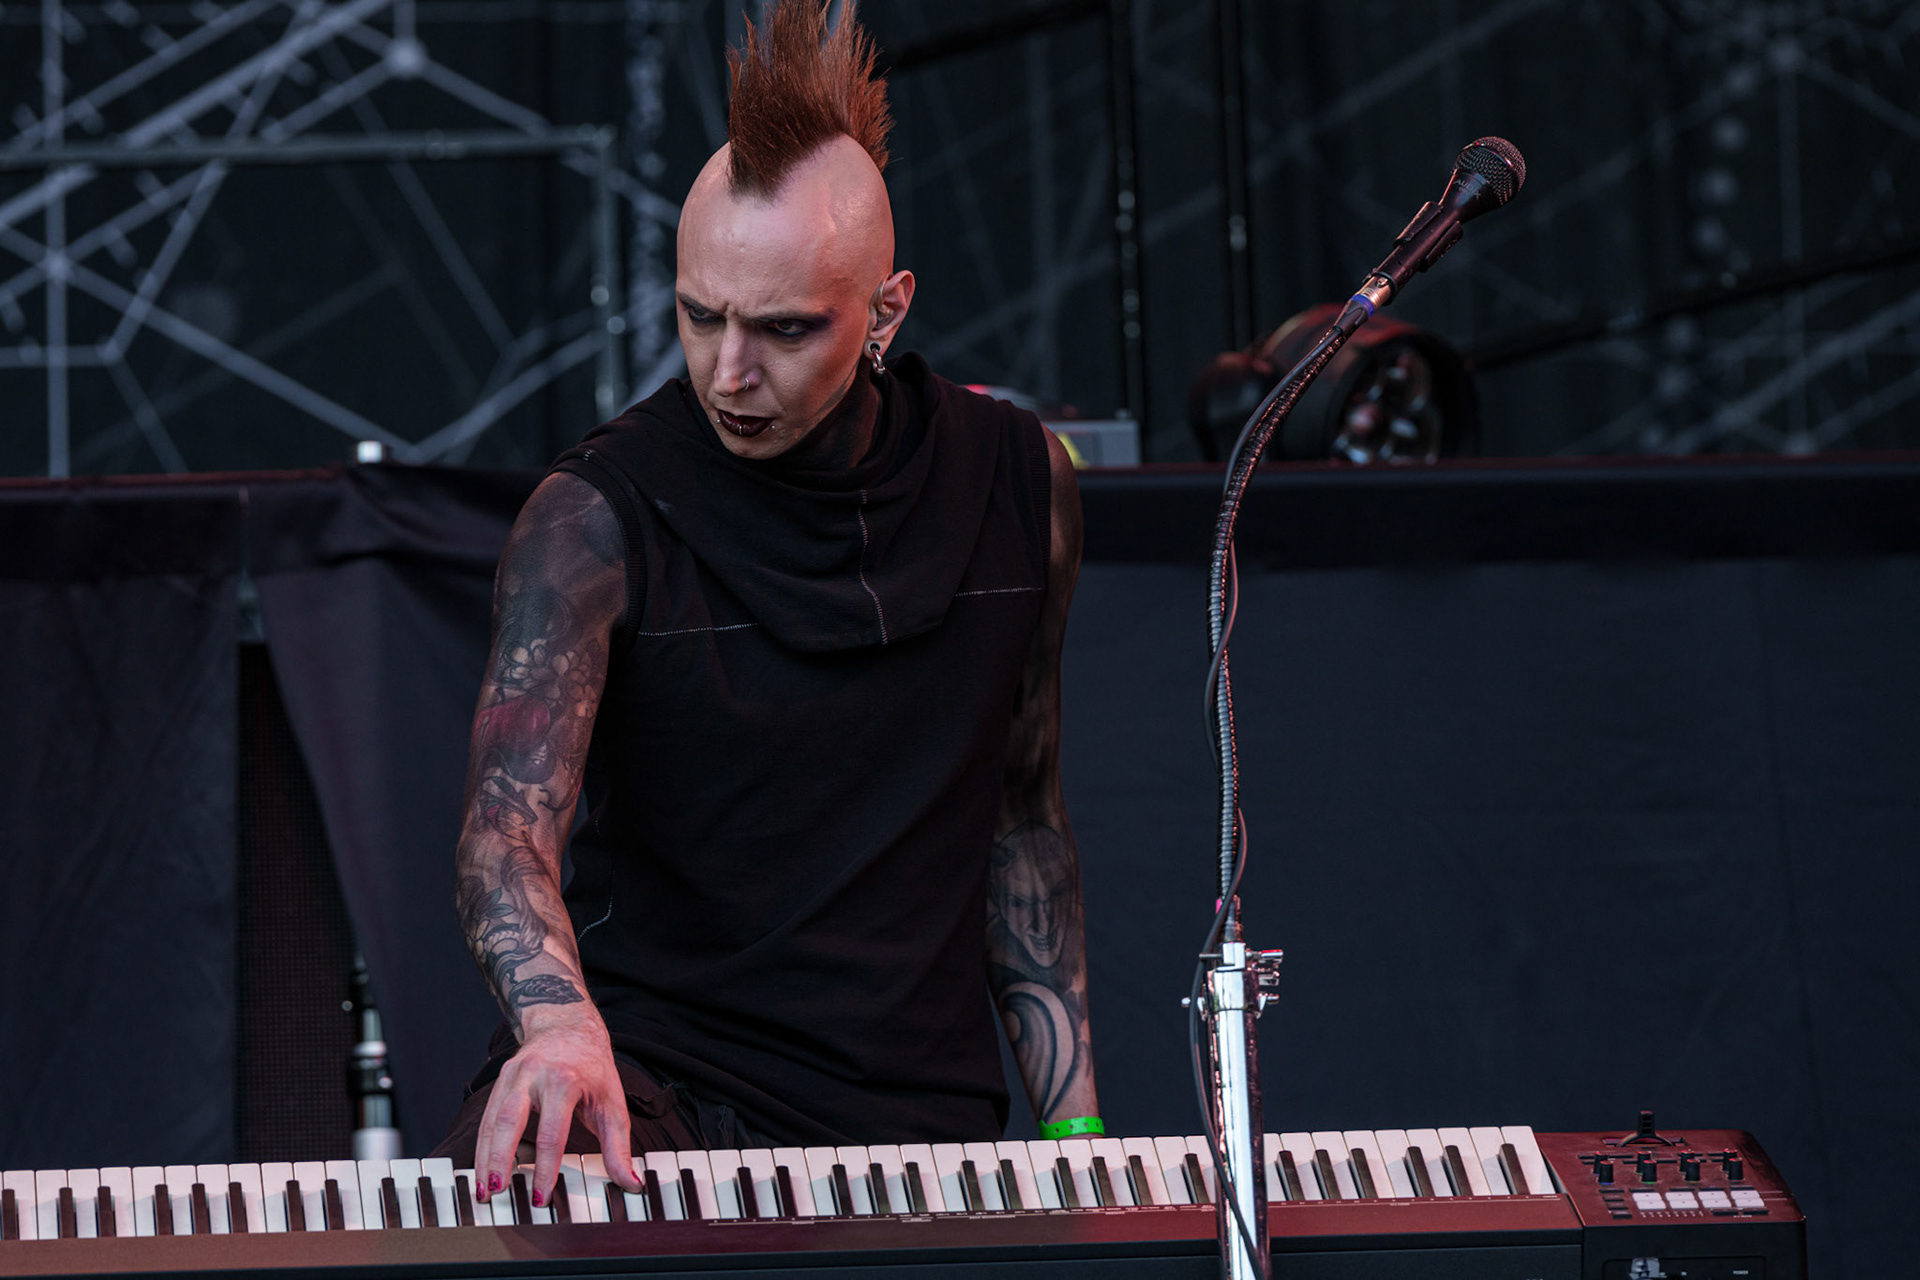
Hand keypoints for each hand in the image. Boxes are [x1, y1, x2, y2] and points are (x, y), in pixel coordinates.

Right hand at [472, 1016, 643, 1206]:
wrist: (568, 1024)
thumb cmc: (593, 1066)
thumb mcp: (612, 1103)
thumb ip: (619, 1147)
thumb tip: (631, 1183)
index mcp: (565, 1080)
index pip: (552, 1133)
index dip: (545, 1169)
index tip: (541, 1198)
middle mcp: (535, 1075)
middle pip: (509, 1122)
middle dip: (499, 1160)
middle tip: (495, 1193)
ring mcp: (514, 1075)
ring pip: (492, 1120)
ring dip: (484, 1157)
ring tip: (484, 1190)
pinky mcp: (501, 1078)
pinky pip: (488, 1115)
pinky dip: (483, 1144)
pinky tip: (482, 1168)